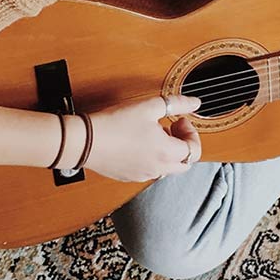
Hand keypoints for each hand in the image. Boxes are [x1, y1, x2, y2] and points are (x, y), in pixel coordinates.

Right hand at [81, 94, 202, 182]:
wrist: (84, 141)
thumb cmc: (115, 123)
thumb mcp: (150, 106)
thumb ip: (177, 104)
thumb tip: (195, 103)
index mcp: (166, 153)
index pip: (194, 150)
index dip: (192, 133)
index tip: (180, 120)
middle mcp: (157, 169)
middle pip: (184, 163)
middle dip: (183, 144)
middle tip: (171, 127)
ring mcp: (142, 175)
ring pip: (166, 168)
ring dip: (167, 151)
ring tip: (152, 133)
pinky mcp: (128, 176)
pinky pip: (149, 170)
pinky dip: (152, 158)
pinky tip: (138, 142)